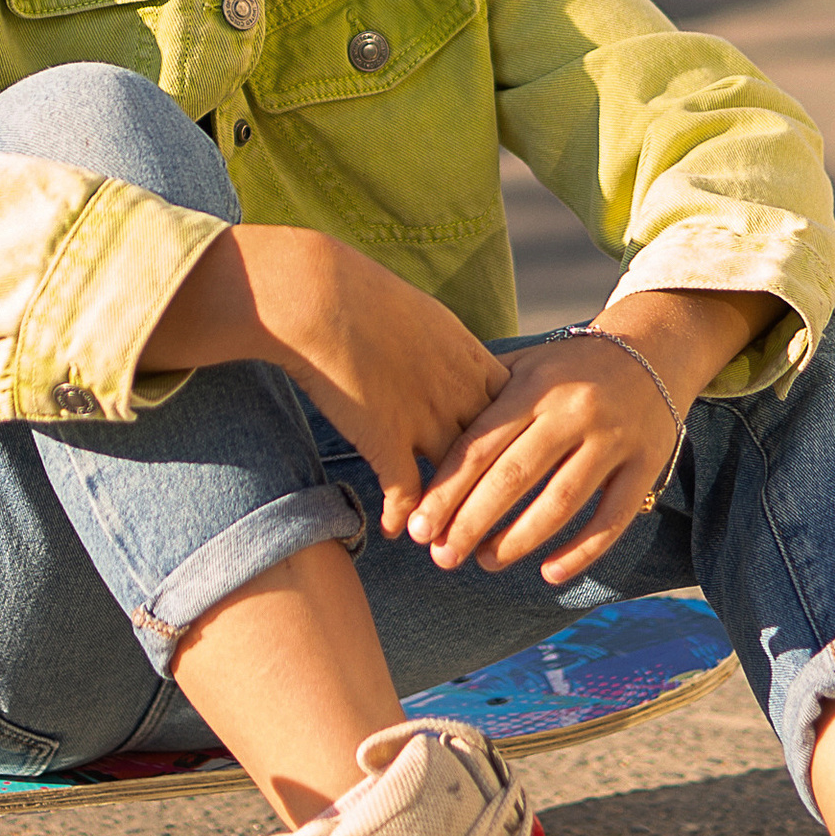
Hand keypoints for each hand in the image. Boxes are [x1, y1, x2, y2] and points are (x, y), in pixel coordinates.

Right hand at [144, 228, 508, 533]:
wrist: (317, 294)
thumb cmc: (357, 291)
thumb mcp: (420, 311)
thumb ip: (438, 342)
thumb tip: (438, 354)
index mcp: (469, 356)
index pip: (515, 411)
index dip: (517, 441)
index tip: (515, 465)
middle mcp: (457, 390)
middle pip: (496, 454)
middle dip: (498, 491)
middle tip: (498, 522)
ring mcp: (426, 416)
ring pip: (457, 481)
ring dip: (453, 516)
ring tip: (448, 543)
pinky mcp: (387, 436)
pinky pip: (406, 492)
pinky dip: (403, 516)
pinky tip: (394, 530)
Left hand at [406, 334, 678, 584]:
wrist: (654, 346)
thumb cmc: (572, 367)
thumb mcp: (527, 365)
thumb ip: (482, 394)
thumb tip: (421, 432)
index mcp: (535, 387)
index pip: (482, 445)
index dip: (447, 489)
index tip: (418, 526)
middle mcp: (573, 412)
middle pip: (514, 476)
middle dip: (471, 521)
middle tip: (441, 556)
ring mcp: (612, 440)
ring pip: (560, 501)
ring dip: (518, 540)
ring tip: (485, 562)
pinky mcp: (646, 464)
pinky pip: (612, 518)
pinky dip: (581, 551)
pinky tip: (549, 574)